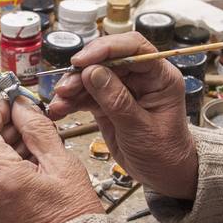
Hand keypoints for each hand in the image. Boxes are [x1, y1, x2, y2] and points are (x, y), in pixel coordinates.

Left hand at [0, 99, 103, 222]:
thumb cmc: (72, 222)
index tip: (12, 108)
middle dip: (5, 133)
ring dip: (6, 154)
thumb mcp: (62, 165)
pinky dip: (5, 174)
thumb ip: (37, 129)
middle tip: (32, 130)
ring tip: (38, 159)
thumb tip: (22, 107)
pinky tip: (30, 177)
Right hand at [47, 32, 197, 199]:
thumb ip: (116, 100)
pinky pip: (86, 94)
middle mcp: (141, 77)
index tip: (82, 61)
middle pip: (107, 60)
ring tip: (58, 102)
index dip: (106, 49)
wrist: (162, 175)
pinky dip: (71, 101)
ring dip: (72, 87)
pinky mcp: (107, 101)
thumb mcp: (140, 129)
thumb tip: (92, 72)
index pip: (134, 47)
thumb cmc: (163, 153)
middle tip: (64, 88)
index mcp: (160, 77)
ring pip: (92, 76)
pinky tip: (59, 109)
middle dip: (82, 71)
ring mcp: (123, 88)